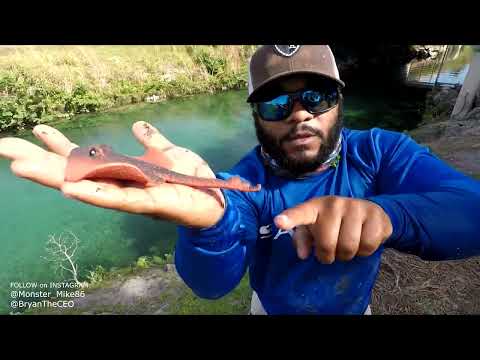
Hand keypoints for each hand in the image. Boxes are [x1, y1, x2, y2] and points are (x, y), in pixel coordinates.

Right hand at [0, 121, 224, 227]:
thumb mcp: (169, 154)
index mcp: (122, 174)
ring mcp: (130, 198)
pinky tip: (68, 188)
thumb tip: (138, 125)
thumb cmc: (190, 179)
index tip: (36, 130)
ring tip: (21, 165)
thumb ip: (152, 142)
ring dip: (54, 176)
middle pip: (74, 173)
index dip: (60, 146)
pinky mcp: (148, 205)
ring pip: (86, 186)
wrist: (217, 198)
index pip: (84, 159)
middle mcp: (120, 187)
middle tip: (5, 148)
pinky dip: (92, 193)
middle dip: (41, 161)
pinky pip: (116, 199)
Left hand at [273, 196, 392, 263]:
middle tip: (332, 252)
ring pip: (349, 247)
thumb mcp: (314, 229)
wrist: (369, 211)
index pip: (300, 213)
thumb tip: (302, 254)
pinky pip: (368, 244)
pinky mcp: (375, 214)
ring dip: (347, 255)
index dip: (289, 218)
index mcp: (314, 207)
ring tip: (347, 246)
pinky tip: (363, 241)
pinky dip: (366, 251)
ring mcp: (355, 207)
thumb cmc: (333, 223)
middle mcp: (334, 204)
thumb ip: (303, 239)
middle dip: (328, 255)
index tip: (278, 222)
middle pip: (327, 243)